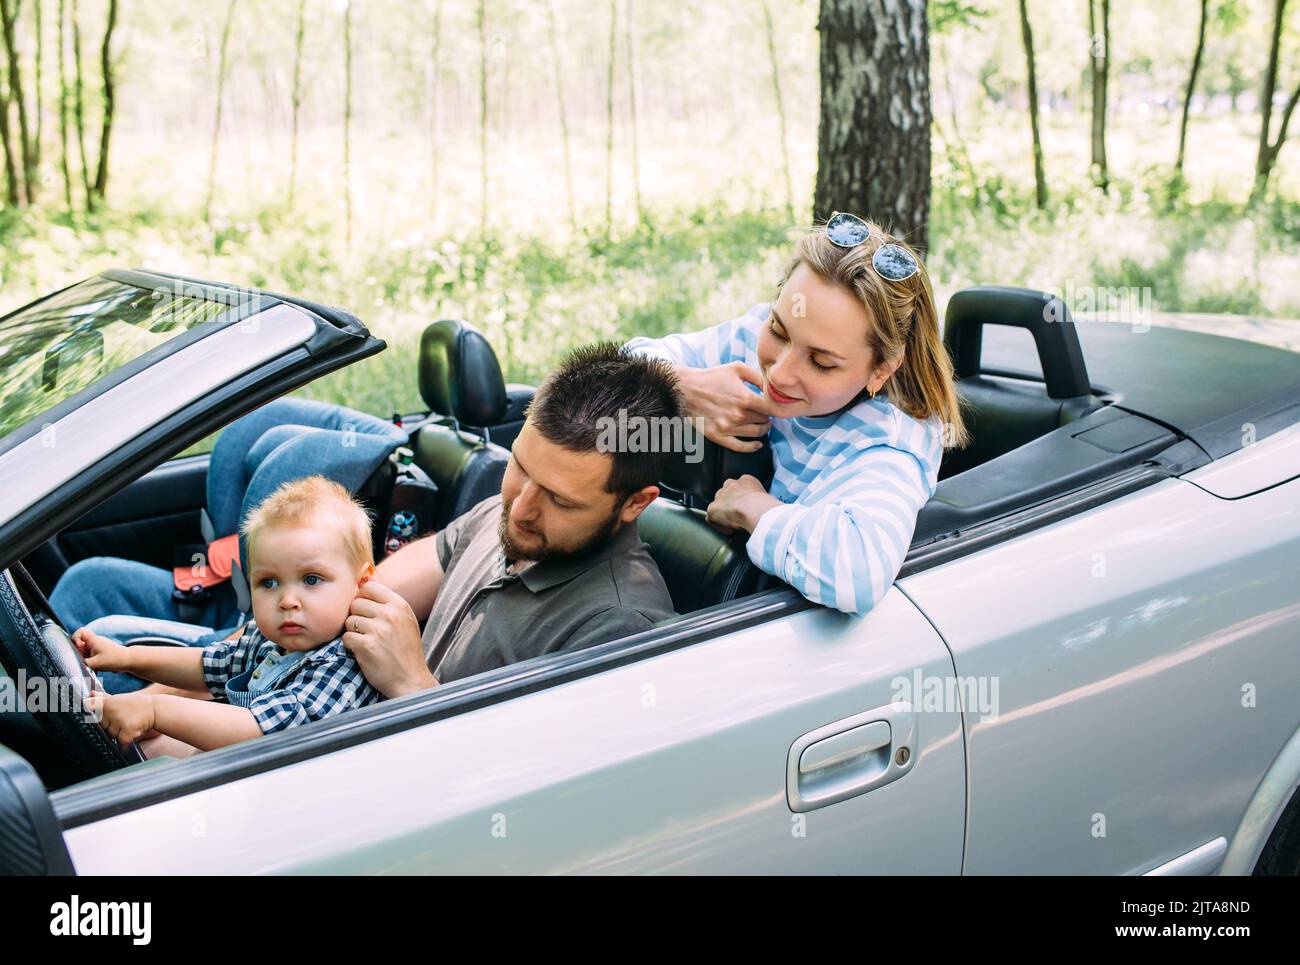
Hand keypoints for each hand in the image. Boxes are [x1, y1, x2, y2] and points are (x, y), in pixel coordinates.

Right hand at [72, 627, 131, 672]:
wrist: (129, 661)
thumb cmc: (114, 659)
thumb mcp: (95, 663)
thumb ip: (82, 665)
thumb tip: (74, 667)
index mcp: (93, 639)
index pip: (80, 632)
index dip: (75, 639)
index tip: (79, 648)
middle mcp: (94, 642)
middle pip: (79, 644)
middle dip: (79, 654)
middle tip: (85, 660)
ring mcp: (96, 648)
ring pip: (83, 652)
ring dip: (84, 660)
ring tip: (92, 665)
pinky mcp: (99, 654)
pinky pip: (88, 657)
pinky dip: (89, 663)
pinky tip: (95, 668)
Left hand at [85, 691, 155, 745]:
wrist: (156, 709)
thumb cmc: (137, 704)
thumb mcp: (120, 698)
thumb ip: (103, 698)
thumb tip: (91, 693)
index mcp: (108, 703)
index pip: (91, 710)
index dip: (97, 715)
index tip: (104, 715)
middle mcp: (112, 711)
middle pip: (104, 727)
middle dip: (112, 726)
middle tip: (124, 719)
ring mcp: (119, 721)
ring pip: (112, 735)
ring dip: (120, 733)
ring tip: (130, 724)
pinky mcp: (127, 730)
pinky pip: (121, 741)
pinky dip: (126, 740)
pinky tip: (133, 732)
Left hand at [343, 579, 437, 698]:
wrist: (411, 680)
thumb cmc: (406, 651)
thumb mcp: (405, 621)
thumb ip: (387, 604)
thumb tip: (363, 582)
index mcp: (400, 605)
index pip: (369, 587)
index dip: (361, 598)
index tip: (364, 610)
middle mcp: (390, 614)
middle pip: (356, 603)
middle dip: (356, 616)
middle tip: (366, 631)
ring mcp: (378, 630)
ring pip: (349, 620)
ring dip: (353, 632)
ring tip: (367, 642)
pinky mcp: (366, 646)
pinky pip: (346, 638)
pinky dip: (350, 646)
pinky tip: (363, 652)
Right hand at [674, 362, 771, 452]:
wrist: (685, 389)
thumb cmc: (711, 377)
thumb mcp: (737, 368)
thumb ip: (757, 377)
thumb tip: (772, 387)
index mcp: (744, 398)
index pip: (772, 409)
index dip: (777, 408)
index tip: (776, 406)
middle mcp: (738, 415)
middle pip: (765, 421)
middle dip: (768, 416)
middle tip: (766, 412)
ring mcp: (728, 428)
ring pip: (756, 433)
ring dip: (763, 429)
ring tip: (763, 423)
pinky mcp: (718, 436)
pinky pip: (740, 447)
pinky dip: (752, 447)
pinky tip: (758, 444)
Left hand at [705, 475, 781, 533]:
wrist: (752, 508)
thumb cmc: (763, 504)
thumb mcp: (766, 496)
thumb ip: (760, 498)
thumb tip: (763, 508)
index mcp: (745, 480)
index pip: (741, 487)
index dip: (743, 499)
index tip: (747, 508)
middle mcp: (731, 485)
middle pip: (728, 494)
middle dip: (732, 504)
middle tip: (739, 516)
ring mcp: (720, 496)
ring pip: (719, 505)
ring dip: (724, 513)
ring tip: (733, 524)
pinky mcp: (712, 509)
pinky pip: (712, 518)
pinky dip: (719, 525)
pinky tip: (728, 530)